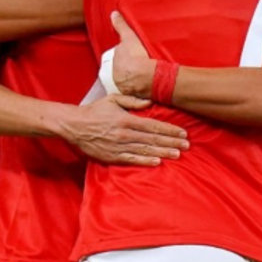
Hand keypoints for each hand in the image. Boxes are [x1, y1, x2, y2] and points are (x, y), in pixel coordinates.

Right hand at [61, 95, 188, 166]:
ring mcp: (119, 147)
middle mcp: (125, 134)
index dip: (170, 130)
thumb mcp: (113, 99)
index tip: (183, 133)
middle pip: (153, 139)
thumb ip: (133, 100)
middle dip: (171, 142)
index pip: (153, 126)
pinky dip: (145, 161)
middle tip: (186, 145)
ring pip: (145, 150)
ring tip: (177, 154)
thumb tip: (150, 102)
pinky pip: (132, 160)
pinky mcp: (112, 156)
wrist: (74, 126)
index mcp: (127, 120)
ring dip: (163, 152)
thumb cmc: (94, 111)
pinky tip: (157, 161)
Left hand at [110, 11, 155, 98]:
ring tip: (140, 78)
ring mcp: (120, 86)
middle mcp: (112, 75)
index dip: (121, 57)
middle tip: (135, 67)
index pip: (114, 59)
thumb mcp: (129, 37)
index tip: (129, 57)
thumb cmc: (136, 56)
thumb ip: (120, 25)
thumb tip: (113, 13)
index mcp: (111, 62)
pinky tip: (143, 88)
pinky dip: (135, 89)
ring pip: (123, 81)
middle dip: (123, 70)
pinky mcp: (129, 95)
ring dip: (129, 80)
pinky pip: (131, 91)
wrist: (145, 76)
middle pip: (117, 71)